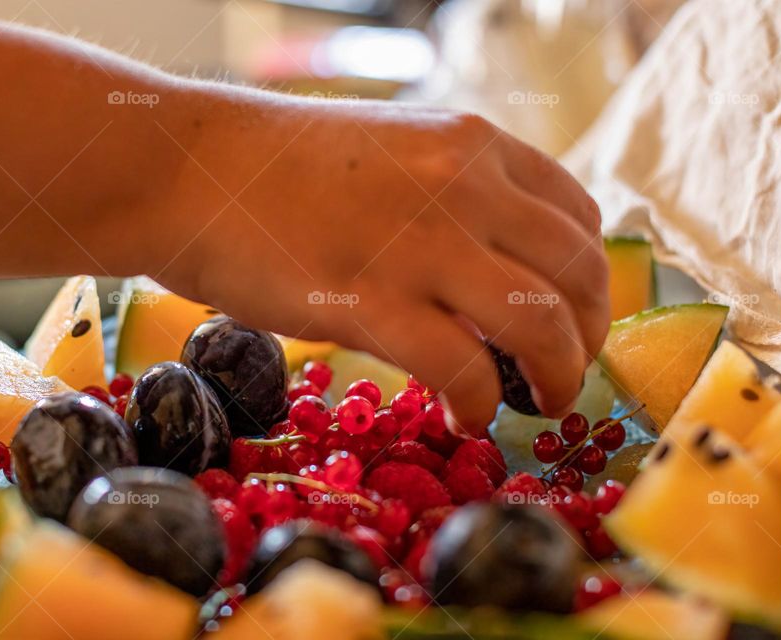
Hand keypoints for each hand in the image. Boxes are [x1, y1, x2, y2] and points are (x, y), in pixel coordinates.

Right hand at [156, 98, 609, 434]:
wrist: (191, 170)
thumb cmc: (280, 169)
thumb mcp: (394, 152)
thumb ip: (456, 194)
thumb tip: (497, 263)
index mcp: (473, 145)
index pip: (578, 219)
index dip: (588, 285)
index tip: (569, 322)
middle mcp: (465, 186)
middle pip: (578, 275)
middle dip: (585, 339)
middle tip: (560, 376)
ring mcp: (422, 244)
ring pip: (540, 325)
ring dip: (554, 378)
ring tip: (533, 405)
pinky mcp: (372, 300)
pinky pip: (465, 370)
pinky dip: (479, 406)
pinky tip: (461, 416)